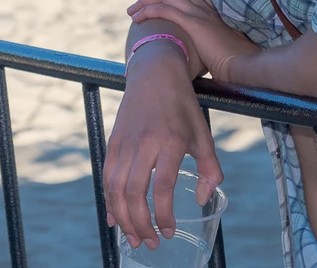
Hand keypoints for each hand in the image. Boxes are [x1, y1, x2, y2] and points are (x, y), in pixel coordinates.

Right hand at [105, 48, 223, 251]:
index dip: (164, 214)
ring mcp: (125, 143)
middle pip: (135, 193)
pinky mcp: (113, 141)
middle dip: (141, 224)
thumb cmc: (182, 104)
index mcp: (169, 141)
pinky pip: (107, 176)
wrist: (154, 72)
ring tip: (133, 237)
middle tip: (149, 244)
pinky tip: (115, 217)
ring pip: (116, 188)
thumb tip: (203, 199)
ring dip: (123, 217)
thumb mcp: (203, 134)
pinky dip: (109, 200)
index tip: (168, 231)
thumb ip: (209, 168)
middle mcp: (144, 143)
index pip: (164, 187)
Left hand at [128, 0, 258, 82]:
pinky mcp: (194, 24)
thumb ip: (213, 41)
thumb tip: (205, 49)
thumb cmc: (237, 62)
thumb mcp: (223, 46)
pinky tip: (138, 18)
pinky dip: (148, 11)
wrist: (245, 65)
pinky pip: (165, 10)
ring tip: (133, 8)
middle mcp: (207, 7)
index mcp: (214, 10)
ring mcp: (200, 14)